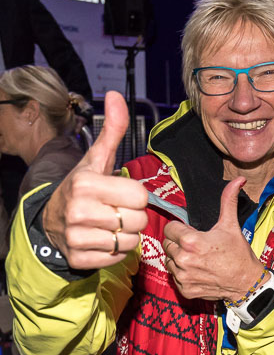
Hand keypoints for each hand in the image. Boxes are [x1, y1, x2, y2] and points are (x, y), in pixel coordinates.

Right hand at [42, 91, 147, 268]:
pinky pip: (117, 257)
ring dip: (126, 234)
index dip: (136, 195)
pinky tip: (102, 239)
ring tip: (109, 224)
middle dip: (133, 215)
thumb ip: (112, 128)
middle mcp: (78, 211)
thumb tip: (115, 95)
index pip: (140, 196)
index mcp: (86, 183)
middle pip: (138, 220)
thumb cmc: (83, 186)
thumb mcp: (97, 157)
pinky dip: (115, 251)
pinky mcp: (79, 259)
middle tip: (117, 210)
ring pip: (130, 240)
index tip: (121, 193)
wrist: (51, 218)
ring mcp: (77, 238)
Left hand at [163, 177, 266, 301]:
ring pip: (169, 261)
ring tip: (196, 258)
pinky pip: (174, 277)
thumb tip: (238, 180)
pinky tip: (197, 270)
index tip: (190, 232)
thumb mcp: (231, 225)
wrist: (246, 282)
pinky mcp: (185, 290)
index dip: (179, 228)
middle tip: (195, 245)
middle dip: (178, 243)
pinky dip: (183, 274)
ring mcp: (183, 277)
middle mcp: (183, 260)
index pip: (169, 228)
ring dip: (178, 258)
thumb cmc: (238, 253)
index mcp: (191, 242)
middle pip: (167, 244)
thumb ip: (228, 201)